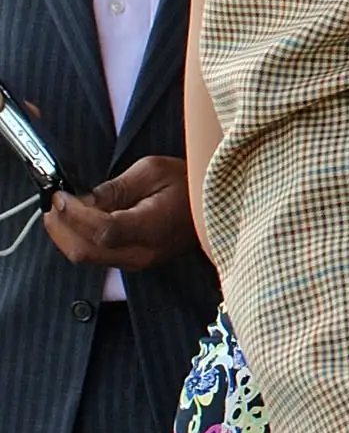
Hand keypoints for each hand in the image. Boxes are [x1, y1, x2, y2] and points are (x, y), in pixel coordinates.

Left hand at [43, 154, 195, 271]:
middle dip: (60, 228)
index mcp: (152, 228)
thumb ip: (115, 188)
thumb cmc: (190, 183)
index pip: (102, 230)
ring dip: (65, 235)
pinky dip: (78, 239)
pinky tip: (75, 221)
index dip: (74, 215)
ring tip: (58, 211)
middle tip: (51, 203)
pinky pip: (96, 255)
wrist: (214, 207)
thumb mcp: (153, 171)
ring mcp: (137, 261)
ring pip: (86, 257)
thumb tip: (82, 200)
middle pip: (85, 251)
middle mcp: (141, 253)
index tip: (60, 195)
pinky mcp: (133, 261)